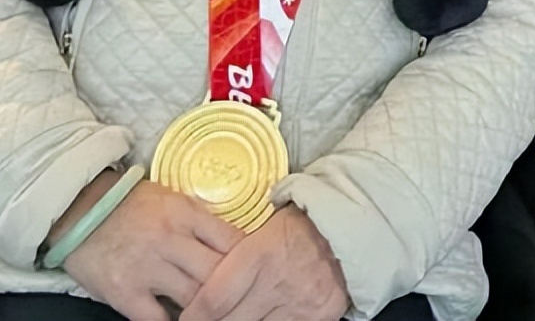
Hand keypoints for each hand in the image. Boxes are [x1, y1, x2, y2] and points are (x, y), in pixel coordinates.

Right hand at [59, 173, 244, 320]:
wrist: (80, 210)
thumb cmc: (131, 205)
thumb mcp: (171, 199)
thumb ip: (200, 219)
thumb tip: (234, 241)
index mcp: (185, 212)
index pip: (232, 240)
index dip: (249, 260)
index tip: (257, 271)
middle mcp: (170, 239)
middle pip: (218, 272)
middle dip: (233, 289)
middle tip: (243, 300)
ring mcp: (147, 267)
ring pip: (194, 298)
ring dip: (207, 309)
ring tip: (216, 312)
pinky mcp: (125, 292)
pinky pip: (158, 319)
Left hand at [179, 205, 349, 320]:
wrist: (350, 227)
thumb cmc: (300, 224)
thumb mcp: (265, 227)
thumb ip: (236, 252)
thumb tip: (200, 273)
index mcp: (259, 253)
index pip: (214, 299)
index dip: (193, 315)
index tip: (185, 317)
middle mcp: (277, 282)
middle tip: (204, 320)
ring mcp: (298, 304)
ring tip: (230, 319)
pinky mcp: (317, 318)